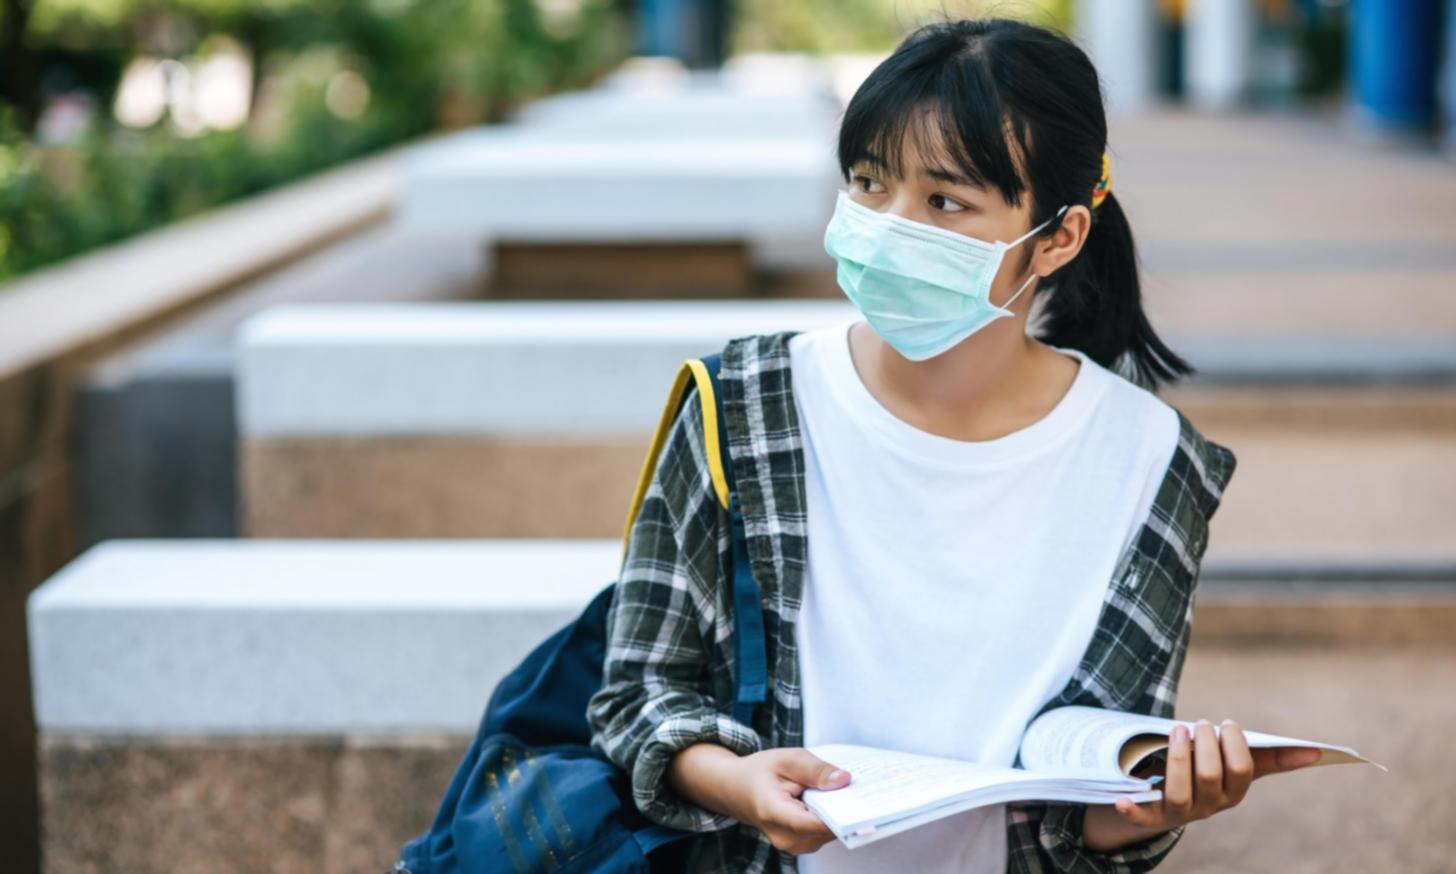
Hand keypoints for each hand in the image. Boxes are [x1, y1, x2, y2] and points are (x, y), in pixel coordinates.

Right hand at [724, 747, 851, 854]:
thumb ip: (816, 770)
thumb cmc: (760, 772)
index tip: (863, 803)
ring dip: (838, 812)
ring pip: (829, 832)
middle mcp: (785, 837)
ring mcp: (794, 845)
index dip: (841, 815)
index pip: (814, 823)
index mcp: (774, 813)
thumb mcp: (786, 759)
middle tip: (859, 787)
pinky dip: (831, 816)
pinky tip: (831, 798)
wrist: (736, 790)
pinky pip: (825, 832)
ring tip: (841, 789)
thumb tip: (845, 780)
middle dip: (843, 809)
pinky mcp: (802, 844)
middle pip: (827, 828)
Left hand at [1108, 718, 1322, 833]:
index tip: (1227, 723)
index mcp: (1233, 792)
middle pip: (1209, 777)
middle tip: (1201, 722)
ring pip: (1178, 791)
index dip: (1234, 745)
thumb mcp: (1236, 764)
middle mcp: (1209, 805)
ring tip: (1178, 730)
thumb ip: (1271, 757)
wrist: (1167, 798)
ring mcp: (1179, 811)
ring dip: (1177, 759)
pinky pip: (1141, 816)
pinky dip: (1133, 809)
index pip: (1241, 771)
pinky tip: (1122, 799)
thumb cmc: (1208, 772)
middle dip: (1205, 745)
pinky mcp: (1150, 814)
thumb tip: (1317, 752)